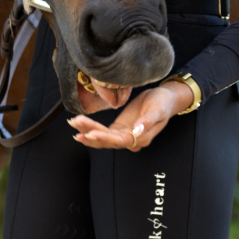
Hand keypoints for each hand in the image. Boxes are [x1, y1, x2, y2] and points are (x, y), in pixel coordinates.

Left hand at [68, 79, 195, 150]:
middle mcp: (131, 140)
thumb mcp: (158, 110)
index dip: (105, 138)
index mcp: (141, 138)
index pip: (120, 141)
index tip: (91, 133)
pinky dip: (91, 129)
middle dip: (90, 133)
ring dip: (87, 132)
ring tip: (73, 124)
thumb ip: (148, 122)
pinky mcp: (119, 128)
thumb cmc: (163, 103)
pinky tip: (79, 127)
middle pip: (108, 140)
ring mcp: (124, 135)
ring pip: (103, 137)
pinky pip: (103, 132)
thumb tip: (137, 131)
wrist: (165, 98)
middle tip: (76, 125)